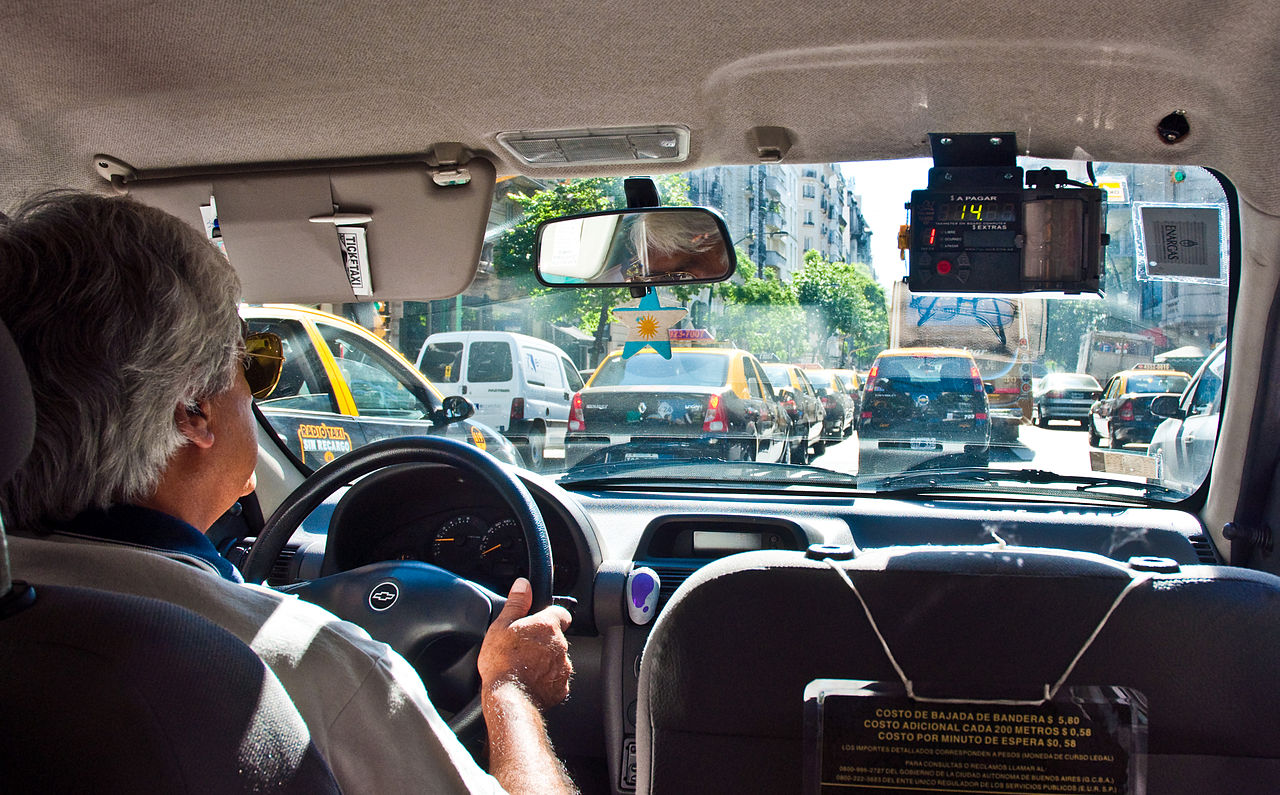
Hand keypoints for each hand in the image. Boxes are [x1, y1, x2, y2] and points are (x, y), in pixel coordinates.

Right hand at [478, 578, 572, 708]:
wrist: (509, 697)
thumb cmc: (502, 662)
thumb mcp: (502, 625)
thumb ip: (516, 603)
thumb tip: (523, 584)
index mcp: (547, 626)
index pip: (561, 613)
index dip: (551, 615)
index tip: (541, 621)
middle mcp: (561, 645)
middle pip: (558, 637)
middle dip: (545, 641)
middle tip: (524, 647)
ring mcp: (563, 667)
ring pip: (557, 659)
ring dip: (546, 660)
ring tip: (524, 666)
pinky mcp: (561, 688)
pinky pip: (556, 680)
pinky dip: (546, 680)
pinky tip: (529, 681)